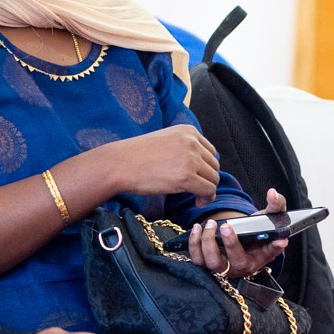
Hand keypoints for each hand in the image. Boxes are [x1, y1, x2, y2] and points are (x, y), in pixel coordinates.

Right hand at [101, 125, 223, 202]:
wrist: (119, 164)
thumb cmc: (136, 156)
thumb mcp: (164, 141)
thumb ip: (183, 148)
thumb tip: (199, 165)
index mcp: (188, 131)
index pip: (211, 151)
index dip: (206, 167)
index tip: (198, 178)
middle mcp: (192, 142)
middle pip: (214, 165)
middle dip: (208, 180)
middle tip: (197, 191)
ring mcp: (190, 158)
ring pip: (213, 179)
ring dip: (208, 191)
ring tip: (197, 198)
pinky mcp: (186, 177)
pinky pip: (208, 190)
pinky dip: (206, 198)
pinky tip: (197, 202)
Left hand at [190, 186, 290, 278]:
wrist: (238, 239)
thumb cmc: (254, 231)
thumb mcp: (268, 218)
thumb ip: (275, 205)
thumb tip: (273, 194)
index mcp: (260, 256)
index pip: (269, 253)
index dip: (274, 247)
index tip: (279, 239)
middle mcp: (241, 266)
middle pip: (236, 263)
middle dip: (231, 244)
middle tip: (226, 226)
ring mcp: (223, 268)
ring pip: (213, 264)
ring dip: (208, 244)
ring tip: (209, 225)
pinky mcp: (206, 264)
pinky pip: (198, 259)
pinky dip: (194, 245)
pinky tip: (197, 228)